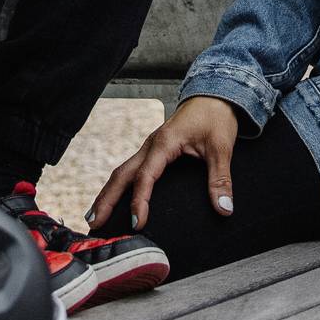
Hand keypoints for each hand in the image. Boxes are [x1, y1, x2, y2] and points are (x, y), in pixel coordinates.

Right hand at [95, 95, 239, 231]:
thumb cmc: (216, 117)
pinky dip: (120, 186)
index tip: (137, 222)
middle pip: (121, 174)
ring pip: (122, 172)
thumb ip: (221, 179)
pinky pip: (131, 170)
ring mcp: (150, 147)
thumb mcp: (222, 148)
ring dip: (108, 194)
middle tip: (95, 224)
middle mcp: (151, 145)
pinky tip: (116, 199)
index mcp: (164, 143)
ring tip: (96, 217)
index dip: (139, 201)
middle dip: (106, 200)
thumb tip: (224, 209)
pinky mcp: (153, 151)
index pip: (145, 176)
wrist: (215, 95)